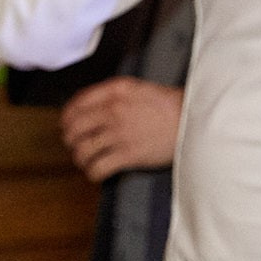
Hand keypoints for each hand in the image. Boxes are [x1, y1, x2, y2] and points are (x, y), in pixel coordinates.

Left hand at [60, 77, 183, 182]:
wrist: (194, 119)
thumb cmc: (169, 105)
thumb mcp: (137, 88)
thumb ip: (111, 93)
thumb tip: (87, 106)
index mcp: (114, 92)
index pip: (75, 105)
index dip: (67, 118)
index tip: (67, 126)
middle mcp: (113, 110)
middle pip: (73, 128)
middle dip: (70, 139)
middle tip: (76, 145)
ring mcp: (120, 133)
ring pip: (82, 150)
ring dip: (80, 158)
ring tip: (86, 160)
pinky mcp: (129, 155)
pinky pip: (98, 167)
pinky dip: (92, 173)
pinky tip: (96, 172)